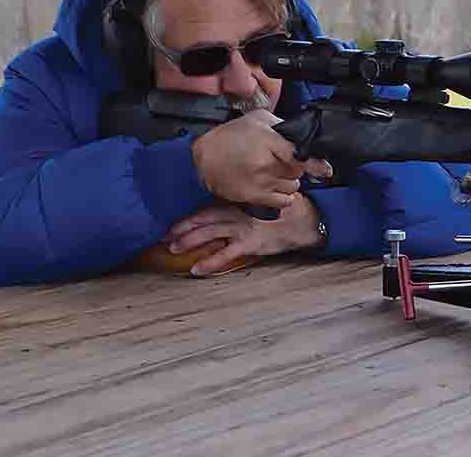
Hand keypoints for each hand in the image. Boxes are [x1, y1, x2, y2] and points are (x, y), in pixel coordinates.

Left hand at [162, 195, 326, 276]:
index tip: (171, 220)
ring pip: (210, 233)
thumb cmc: (288, 210)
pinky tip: (196, 270)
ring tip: (172, 248)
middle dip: (181, 227)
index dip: (189, 214)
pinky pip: (226, 254)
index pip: (208, 206)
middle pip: (203, 218)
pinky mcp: (252, 244)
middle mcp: (238, 213)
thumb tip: (228, 203)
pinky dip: (210, 262)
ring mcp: (244, 229)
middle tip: (162, 235)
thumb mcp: (265, 199)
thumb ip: (246, 201)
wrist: (308, 220)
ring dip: (189, 241)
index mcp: (240, 201)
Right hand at [191, 109, 331, 207]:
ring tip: (271, 172)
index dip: (317, 164)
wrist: (202, 158)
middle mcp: (265, 163)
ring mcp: (260, 182)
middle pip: (298, 171)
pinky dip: (283, 196)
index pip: (300, 155)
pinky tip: (273, 186)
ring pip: (293, 186)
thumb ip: (283, 127)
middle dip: (294, 166)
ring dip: (288, 180)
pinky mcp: (254, 197)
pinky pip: (283, 201)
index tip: (327, 171)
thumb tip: (304, 138)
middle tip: (278, 159)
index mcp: (268, 141)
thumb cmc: (230, 136)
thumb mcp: (259, 119)